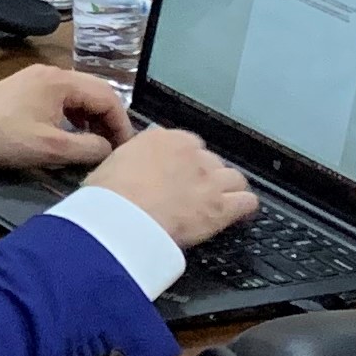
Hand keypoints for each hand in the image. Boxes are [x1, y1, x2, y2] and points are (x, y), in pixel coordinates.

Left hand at [0, 65, 132, 170]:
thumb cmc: (3, 136)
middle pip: (95, 92)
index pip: (108, 96)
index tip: (127, 147)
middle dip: (109, 120)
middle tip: (115, 147)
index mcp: (62, 81)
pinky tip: (72, 134)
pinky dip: (74, 116)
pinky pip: (62, 99)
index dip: (122, 124)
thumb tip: (109, 149)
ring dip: (92, 118)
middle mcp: (53, 73)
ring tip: (97, 144)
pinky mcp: (26, 88)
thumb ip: (88, 148)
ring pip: (78, 96)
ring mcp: (38, 79)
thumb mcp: (52, 149)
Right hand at [83, 126, 256, 247]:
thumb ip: (131, 159)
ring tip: (219, 201)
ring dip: (228, 188)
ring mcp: (210, 180)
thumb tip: (131, 167)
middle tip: (193, 192)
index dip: (183, 161)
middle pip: (211, 160)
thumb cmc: (108, 195)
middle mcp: (191, 153)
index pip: (185, 143)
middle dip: (204, 175)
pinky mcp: (222, 207)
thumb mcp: (112, 164)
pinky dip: (244, 208)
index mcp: (162, 138)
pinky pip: (247, 202)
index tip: (177, 173)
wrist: (123, 218)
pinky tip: (239, 214)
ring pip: (234, 178)